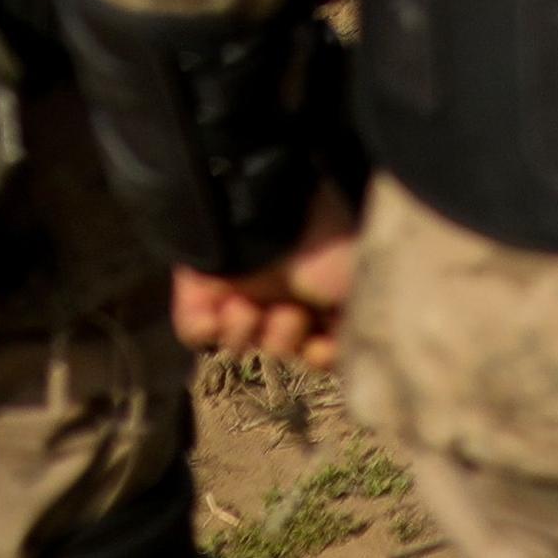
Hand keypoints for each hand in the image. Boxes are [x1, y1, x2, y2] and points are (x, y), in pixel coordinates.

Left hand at [171, 184, 359, 371]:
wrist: (282, 199)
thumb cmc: (334, 241)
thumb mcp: (365, 288)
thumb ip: (352, 332)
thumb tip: (326, 357)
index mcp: (324, 293)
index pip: (317, 344)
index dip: (319, 356)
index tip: (320, 349)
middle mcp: (283, 292)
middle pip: (275, 348)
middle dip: (283, 341)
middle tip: (290, 315)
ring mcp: (241, 287)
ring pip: (235, 342)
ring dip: (246, 333)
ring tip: (252, 307)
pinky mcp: (200, 285)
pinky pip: (192, 329)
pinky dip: (202, 329)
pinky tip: (220, 314)